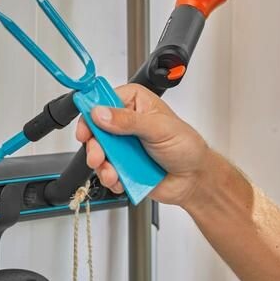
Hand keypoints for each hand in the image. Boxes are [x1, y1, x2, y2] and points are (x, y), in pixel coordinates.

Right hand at [75, 83, 211, 206]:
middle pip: (95, 129)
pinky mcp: (120, 165)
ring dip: (101, 166)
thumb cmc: (185, 147)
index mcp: (135, 103)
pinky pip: (105, 171)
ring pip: (97, 152)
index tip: (86, 129)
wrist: (194, 179)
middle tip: (98, 156)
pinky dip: (110, 178)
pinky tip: (120, 180)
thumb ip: (128, 121)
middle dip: (94, 146)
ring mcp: (121, 145)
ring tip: (112, 174)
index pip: (103, 100)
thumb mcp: (159, 128)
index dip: (91, 113)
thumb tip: (101, 113)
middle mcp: (125, 122)